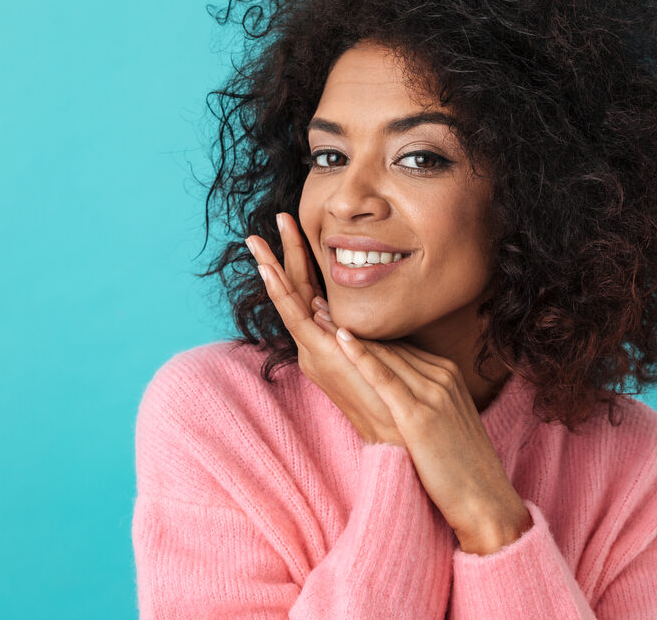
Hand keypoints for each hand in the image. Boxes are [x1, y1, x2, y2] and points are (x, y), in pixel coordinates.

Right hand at [245, 212, 405, 446]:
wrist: (401, 435)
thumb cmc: (398, 397)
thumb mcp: (383, 355)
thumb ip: (370, 333)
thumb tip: (365, 313)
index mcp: (329, 342)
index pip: (311, 294)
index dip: (302, 263)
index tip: (295, 232)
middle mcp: (315, 345)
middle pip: (295, 291)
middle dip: (281, 255)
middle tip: (270, 223)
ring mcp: (313, 351)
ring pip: (287, 301)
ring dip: (271, 268)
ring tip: (255, 240)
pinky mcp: (317, 357)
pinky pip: (293, 317)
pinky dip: (279, 292)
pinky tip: (268, 269)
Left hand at [333, 329, 532, 553]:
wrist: (484, 500)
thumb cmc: (459, 468)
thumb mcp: (444, 421)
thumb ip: (422, 398)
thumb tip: (394, 393)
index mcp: (446, 375)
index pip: (399, 346)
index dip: (365, 330)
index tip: (335, 313)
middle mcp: (441, 377)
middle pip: (388, 344)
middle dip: (351, 324)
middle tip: (318, 303)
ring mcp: (432, 394)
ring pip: (384, 354)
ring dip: (347, 331)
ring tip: (317, 311)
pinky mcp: (420, 415)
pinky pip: (385, 378)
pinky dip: (361, 355)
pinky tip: (340, 337)